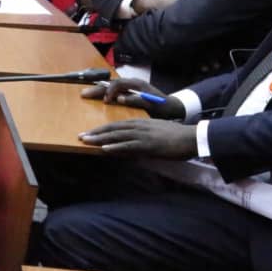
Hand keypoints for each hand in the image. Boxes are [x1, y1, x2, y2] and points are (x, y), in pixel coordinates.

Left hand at [78, 118, 196, 157]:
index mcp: (140, 122)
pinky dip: (116, 146)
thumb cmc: (175, 136)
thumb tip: (130, 144)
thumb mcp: (155, 132)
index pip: (116, 124)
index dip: (101, 128)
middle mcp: (138, 126)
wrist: (191, 137)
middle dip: (96, 132)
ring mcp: (143, 135)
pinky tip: (105, 148)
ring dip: (100, 138)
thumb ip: (142, 136)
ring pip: (117, 135)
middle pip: (113, 128)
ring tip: (86, 141)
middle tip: (80, 136)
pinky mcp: (148, 144)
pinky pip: (129, 145)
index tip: (89, 132)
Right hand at [80, 76, 183, 118]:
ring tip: (86, 95)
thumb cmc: (163, 107)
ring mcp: (130, 88)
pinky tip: (98, 99)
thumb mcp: (152, 104)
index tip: (106, 101)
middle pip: (111, 83)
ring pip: (111, 87)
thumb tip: (119, 99)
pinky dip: (105, 94)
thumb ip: (136, 100)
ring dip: (99, 91)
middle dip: (97, 88)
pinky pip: (114, 92)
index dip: (110, 91)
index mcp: (137, 84)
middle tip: (84, 94)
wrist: (173, 107)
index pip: (118, 84)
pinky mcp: (130, 94)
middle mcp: (132, 84)